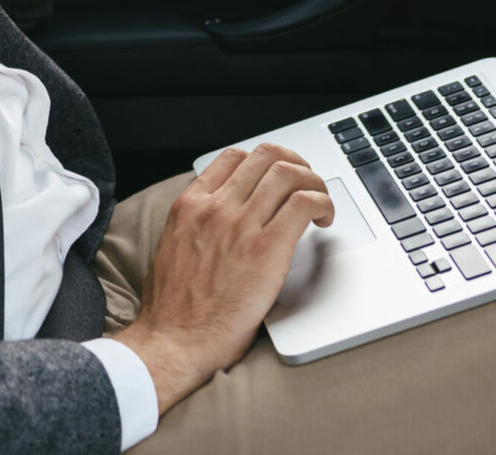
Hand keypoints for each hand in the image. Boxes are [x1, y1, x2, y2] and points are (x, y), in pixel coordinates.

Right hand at [111, 144, 333, 412]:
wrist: (175, 340)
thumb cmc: (173, 308)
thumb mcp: (171, 247)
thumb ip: (195, 225)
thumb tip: (215, 223)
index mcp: (190, 205)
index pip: (234, 157)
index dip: (264, 161)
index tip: (277, 178)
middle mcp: (216, 207)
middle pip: (267, 155)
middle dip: (296, 164)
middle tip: (307, 186)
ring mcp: (241, 225)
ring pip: (289, 173)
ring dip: (315, 183)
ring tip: (321, 205)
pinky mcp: (267, 249)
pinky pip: (304, 204)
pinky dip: (323, 203)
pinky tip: (324, 221)